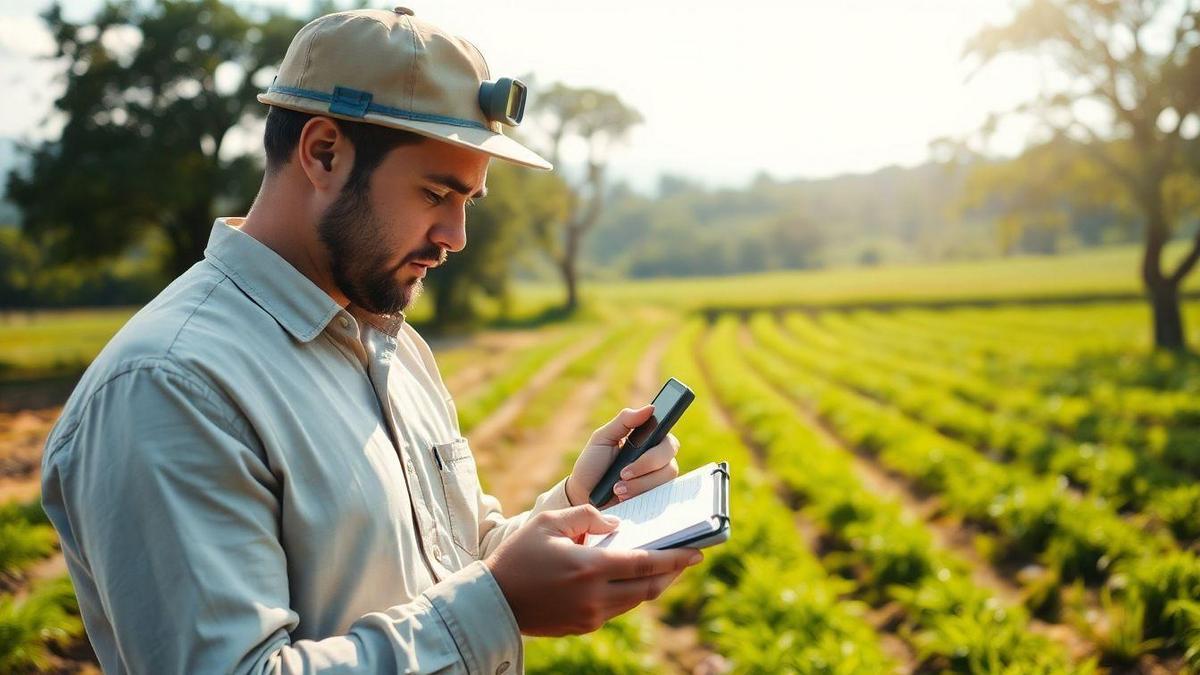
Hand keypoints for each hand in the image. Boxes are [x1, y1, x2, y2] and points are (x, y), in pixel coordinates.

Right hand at [484, 504, 702, 635]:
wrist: (492, 601)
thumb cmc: (518, 555)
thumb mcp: (549, 521)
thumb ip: (587, 516)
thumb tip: (617, 524)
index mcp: (590, 568)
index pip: (646, 563)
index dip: (675, 558)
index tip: (697, 552)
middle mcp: (596, 597)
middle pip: (649, 587)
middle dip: (672, 573)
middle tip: (687, 559)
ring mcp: (591, 616)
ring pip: (635, 601)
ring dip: (652, 584)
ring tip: (663, 567)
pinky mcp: (584, 627)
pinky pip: (616, 609)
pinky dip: (629, 593)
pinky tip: (630, 579)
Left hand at [566, 405, 680, 506]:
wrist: (583, 495)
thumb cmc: (593, 464)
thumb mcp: (603, 438)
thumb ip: (624, 420)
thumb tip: (650, 408)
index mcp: (647, 440)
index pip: (666, 432)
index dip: (662, 434)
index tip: (644, 443)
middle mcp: (658, 458)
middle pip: (669, 455)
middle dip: (645, 464)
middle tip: (622, 473)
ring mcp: (658, 479)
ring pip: (665, 476)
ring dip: (639, 483)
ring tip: (617, 488)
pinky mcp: (655, 497)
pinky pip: (659, 495)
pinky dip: (639, 495)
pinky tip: (623, 497)